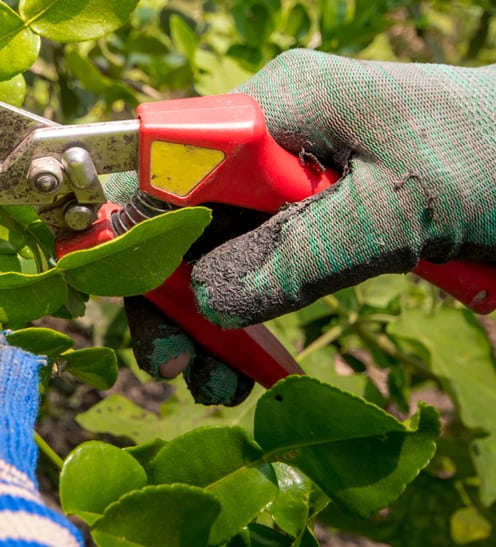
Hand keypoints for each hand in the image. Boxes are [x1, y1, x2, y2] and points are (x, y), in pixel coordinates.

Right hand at [113, 49, 494, 402]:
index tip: (146, 303)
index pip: (170, 164)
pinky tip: (243, 361)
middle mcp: (267, 135)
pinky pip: (251, 259)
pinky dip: (242, 312)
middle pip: (180, 213)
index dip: (142, 233)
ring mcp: (283, 173)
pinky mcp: (304, 207)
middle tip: (171, 364)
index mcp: (279, 106)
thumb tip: (208, 302)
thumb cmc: (492, 161)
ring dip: (203, 315)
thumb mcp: (399, 211)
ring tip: (211, 382)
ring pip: (211, 244)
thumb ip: (301, 253)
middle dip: (170, 291)